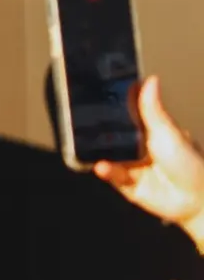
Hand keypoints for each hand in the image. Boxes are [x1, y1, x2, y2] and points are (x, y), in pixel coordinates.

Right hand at [94, 76, 203, 250]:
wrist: (196, 199)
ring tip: (91, 148)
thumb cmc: (189, 163)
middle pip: (114, 135)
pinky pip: (111, 175)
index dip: (114, 108)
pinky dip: (105, 170)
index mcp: (151, 132)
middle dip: (101, 131)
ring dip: (100, 152)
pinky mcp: (127, 184)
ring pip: (109, 155)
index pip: (128, 116)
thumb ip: (152, 109)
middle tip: (86, 124)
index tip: (99, 97)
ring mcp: (132, 166)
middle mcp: (139, 148)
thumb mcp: (168, 132)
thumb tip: (150, 80)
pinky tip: (103, 166)